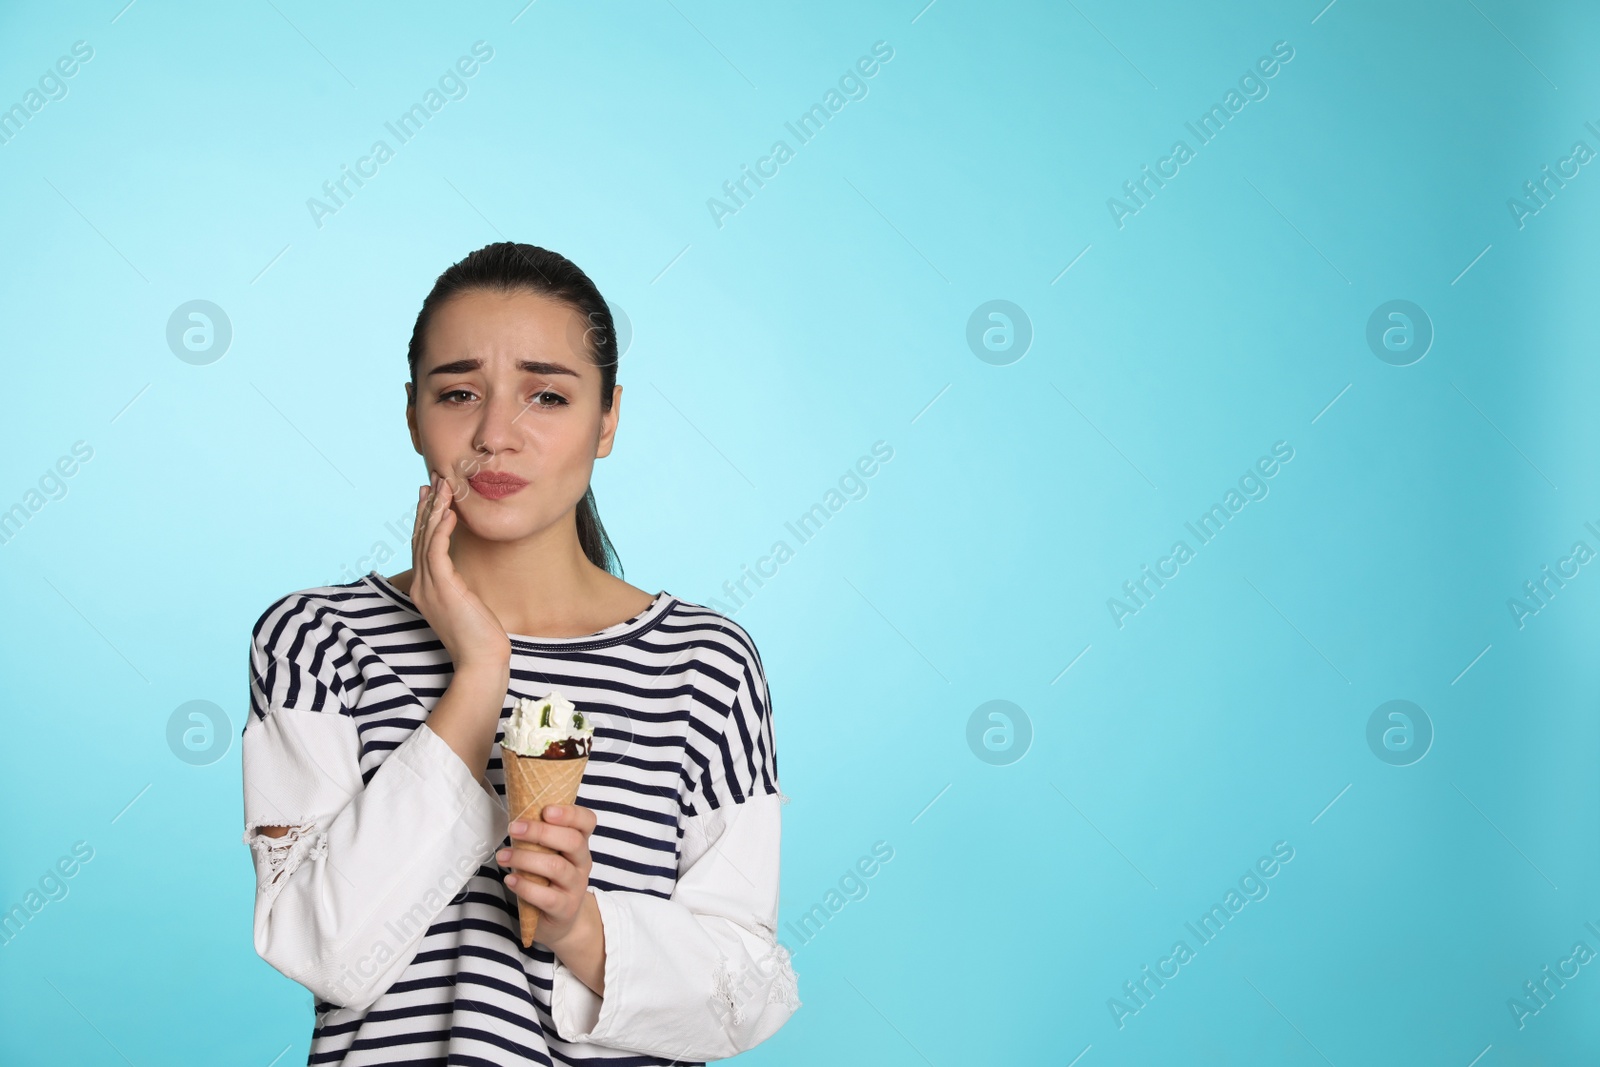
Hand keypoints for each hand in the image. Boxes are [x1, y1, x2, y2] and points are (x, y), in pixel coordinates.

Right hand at [409, 472, 511, 670]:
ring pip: (426, 540)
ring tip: (444, 486)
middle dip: (428, 506)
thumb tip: (464, 575)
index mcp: (425, 590)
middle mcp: (422, 586)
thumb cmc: (480, 637)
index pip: (422, 546)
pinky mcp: (442, 589)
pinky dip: (441, 529)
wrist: (481, 661)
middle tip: (434, 479)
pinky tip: (449, 512)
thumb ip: (459, 587)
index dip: (425, 518)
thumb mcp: (467, 605)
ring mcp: (429, 588)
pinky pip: (437, 552)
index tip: (432, 495)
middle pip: (420, 537)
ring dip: (435, 510)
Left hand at [498, 804, 597, 946]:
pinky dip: (525, 886)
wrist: (563, 920)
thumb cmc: (550, 881)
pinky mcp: (565, 908)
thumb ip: (540, 838)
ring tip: (502, 856)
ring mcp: (576, 887)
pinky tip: (511, 880)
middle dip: (540, 832)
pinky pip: (547, 896)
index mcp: (580, 844)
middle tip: (513, 829)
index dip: (570, 813)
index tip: (546, 810)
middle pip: (572, 841)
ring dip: (524, 858)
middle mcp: (582, 863)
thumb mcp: (550, 855)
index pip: (587, 821)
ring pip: (556, 867)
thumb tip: (515, 817)